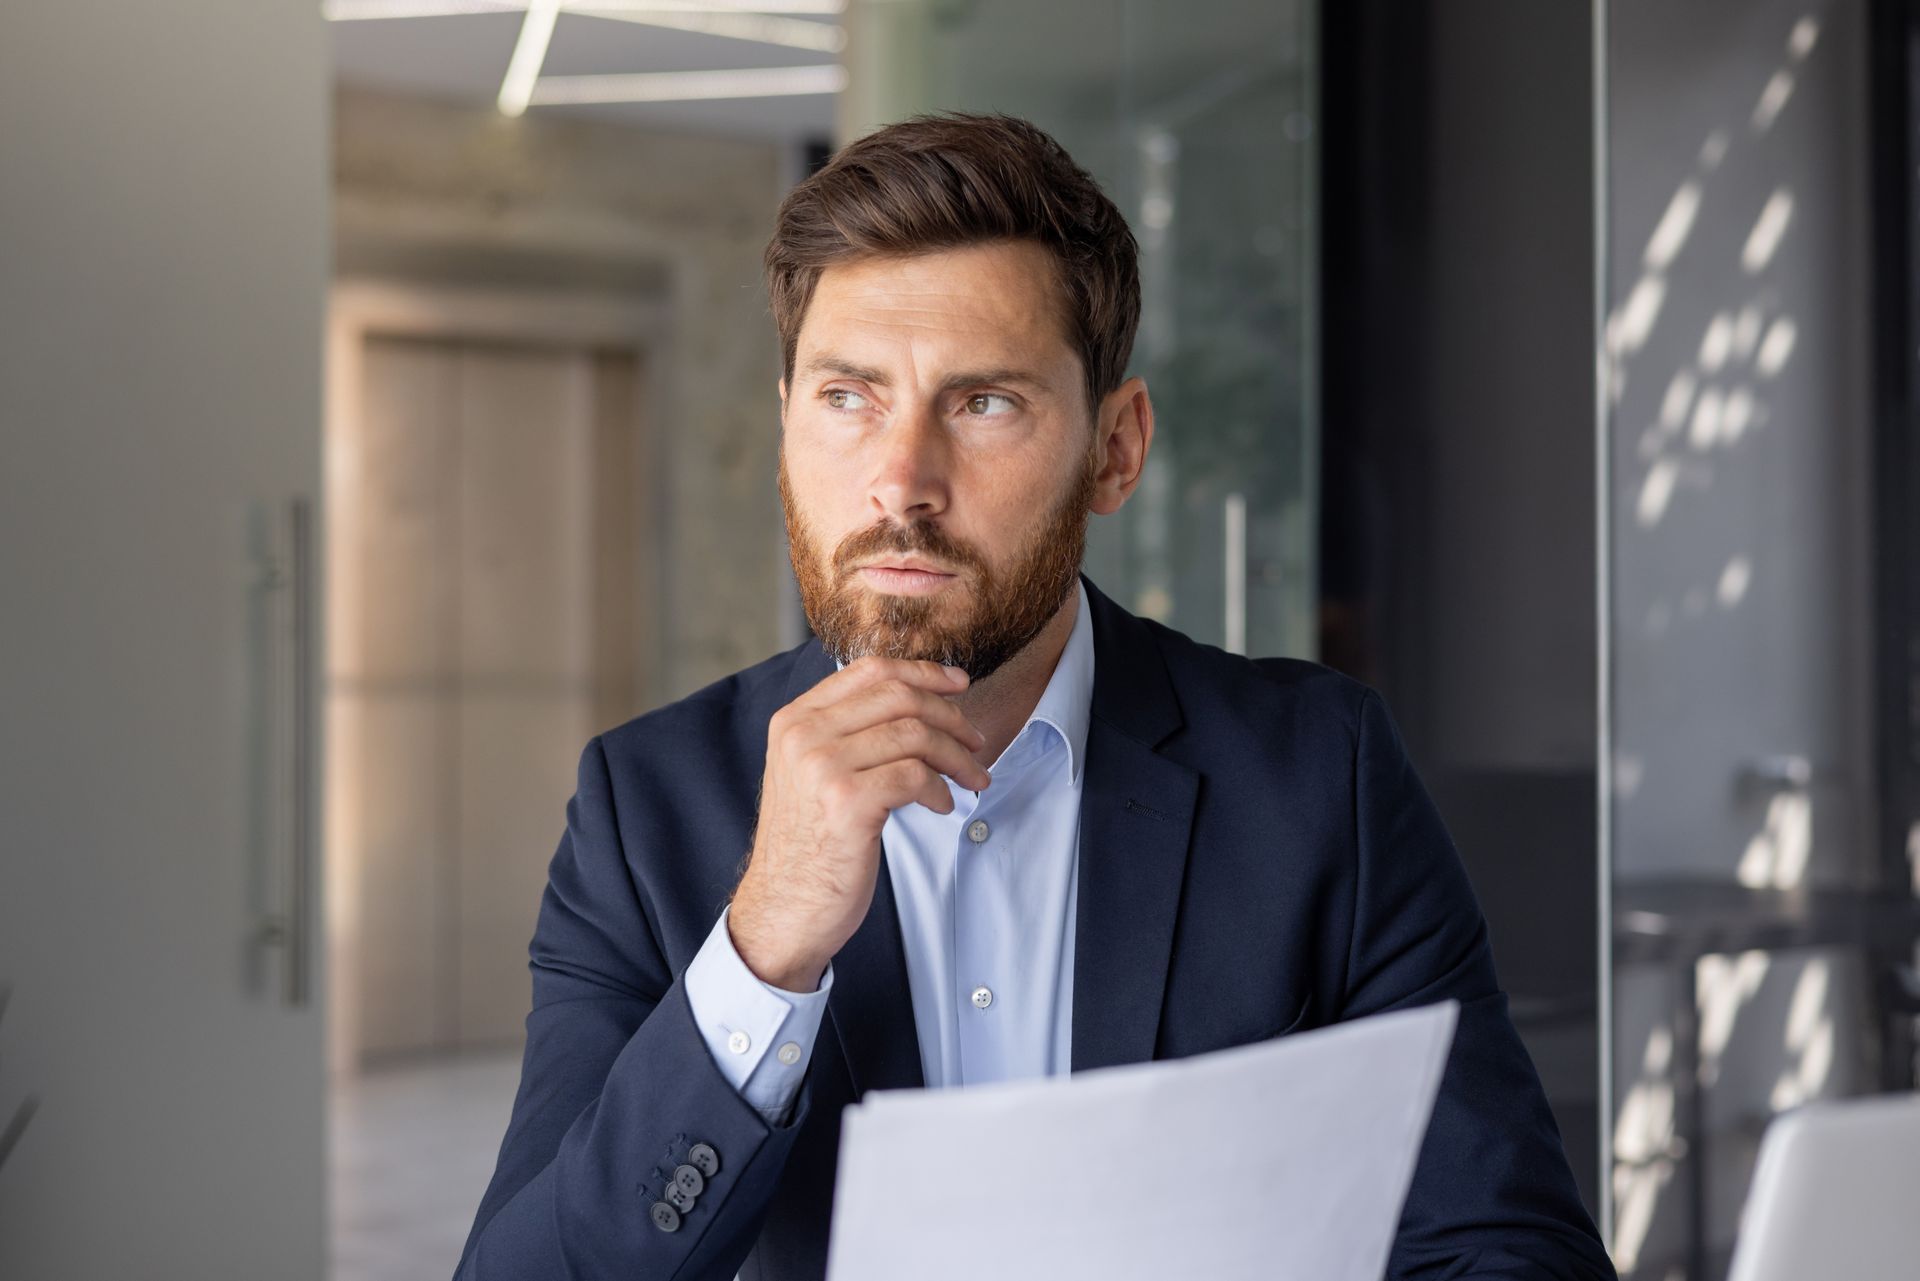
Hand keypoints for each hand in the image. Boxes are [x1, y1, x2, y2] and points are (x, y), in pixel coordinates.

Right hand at [728, 656, 990, 991]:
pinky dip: (940, 789)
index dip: (924, 671)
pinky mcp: (846, 802)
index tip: (960, 685)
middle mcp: (803, 735)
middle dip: (950, 716)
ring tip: (971, 779)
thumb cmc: (809, 845)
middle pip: (899, 697)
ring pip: (914, 735)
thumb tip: (917, 700)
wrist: (783, 909)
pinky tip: (942, 806)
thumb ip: (846, 733)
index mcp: (794, 720)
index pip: (869, 669)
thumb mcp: (813, 774)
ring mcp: (821, 767)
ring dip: (956, 757)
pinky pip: (915, 776)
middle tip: (976, 742)